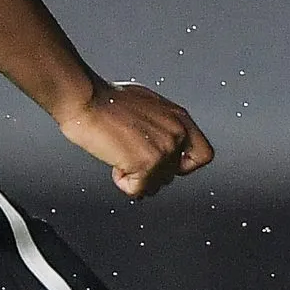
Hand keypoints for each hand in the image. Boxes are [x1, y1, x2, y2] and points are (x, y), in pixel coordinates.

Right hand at [55, 79, 213, 199]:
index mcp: (179, 118)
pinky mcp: (147, 164)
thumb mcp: (147, 105)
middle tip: (129, 160)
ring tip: (119, 156)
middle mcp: (177, 134)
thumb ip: (162, 125)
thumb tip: (159, 145)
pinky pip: (138, 190)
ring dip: (135, 177)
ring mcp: (164, 150)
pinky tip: (114, 164)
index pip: (203, 155)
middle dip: (149, 173)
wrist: (86, 99)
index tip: (165, 165)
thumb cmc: (106, 99)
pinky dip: (123, 183)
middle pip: (172, 175)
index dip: (183, 165)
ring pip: (155, 185)